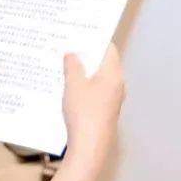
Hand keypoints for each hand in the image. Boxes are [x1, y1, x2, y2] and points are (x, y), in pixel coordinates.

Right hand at [60, 44, 124, 180]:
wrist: (90, 147)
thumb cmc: (84, 112)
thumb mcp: (74, 84)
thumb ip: (73, 65)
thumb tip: (73, 54)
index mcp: (113, 74)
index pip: (108, 48)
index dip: (95, 39)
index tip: (80, 33)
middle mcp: (117, 85)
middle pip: (103, 63)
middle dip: (86, 56)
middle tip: (68, 47)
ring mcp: (112, 100)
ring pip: (98, 79)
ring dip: (83, 72)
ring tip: (64, 65)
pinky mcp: (105, 112)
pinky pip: (95, 93)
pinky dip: (83, 87)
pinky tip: (67, 88)